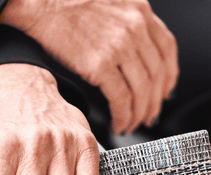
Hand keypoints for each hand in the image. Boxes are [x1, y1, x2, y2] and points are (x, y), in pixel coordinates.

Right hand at [0, 0, 178, 133]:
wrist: (41, 3)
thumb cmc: (66, 4)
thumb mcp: (109, 4)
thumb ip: (126, 23)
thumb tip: (133, 54)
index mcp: (139, 10)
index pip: (167, 48)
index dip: (169, 76)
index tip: (165, 91)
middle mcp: (135, 27)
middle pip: (156, 75)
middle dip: (154, 102)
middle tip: (148, 116)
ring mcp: (119, 46)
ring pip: (141, 91)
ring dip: (138, 114)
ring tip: (131, 125)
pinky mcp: (101, 64)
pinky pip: (121, 99)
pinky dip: (123, 117)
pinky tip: (119, 124)